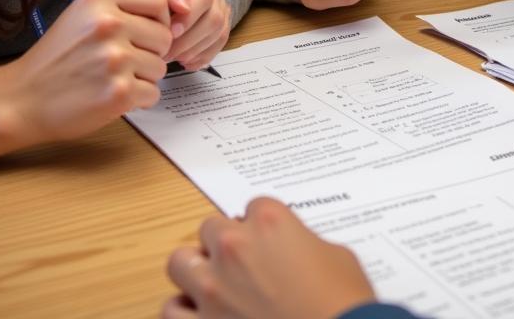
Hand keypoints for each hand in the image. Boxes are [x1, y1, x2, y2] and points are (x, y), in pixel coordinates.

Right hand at [1, 0, 171, 145]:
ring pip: (160, 67)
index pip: (159, 0)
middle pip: (165, 35)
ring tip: (114, 78)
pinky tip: (113, 95)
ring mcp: (115, 59)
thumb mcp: (81, 15)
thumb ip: (122, 9)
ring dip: (143, 77)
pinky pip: (153, 92)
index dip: (160, 19)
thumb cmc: (54, 60)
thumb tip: (169, 14)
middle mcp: (109, 25)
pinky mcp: (119, 92)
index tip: (148, 32)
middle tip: (125, 61)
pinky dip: (138, 98)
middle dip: (151, 51)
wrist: (20, 99)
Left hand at [128, 0, 230, 67]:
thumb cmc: (139, 0)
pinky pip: (221, 35)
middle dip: (186, 28)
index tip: (170, 24)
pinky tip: (185, 60)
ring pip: (216, 20)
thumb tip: (158, 26)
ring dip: (193, 45)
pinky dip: (204, 52)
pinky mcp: (222, 14)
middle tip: (165, 49)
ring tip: (171, 57)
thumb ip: (138, 4)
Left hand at [163, 197, 375, 318]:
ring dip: (196, 270)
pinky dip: (183, 311)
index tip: (272, 240)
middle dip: (226, 240)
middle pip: (210, 227)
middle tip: (244, 261)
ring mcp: (213, 289)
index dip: (264, 225)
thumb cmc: (343, 301)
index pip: (254, 205)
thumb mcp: (334, 256)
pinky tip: (201, 315)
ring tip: (215, 283)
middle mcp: (235, 248)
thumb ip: (302, 244)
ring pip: (179, 262)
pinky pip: (171, 310)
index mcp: (270, 222)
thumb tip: (292, 254)